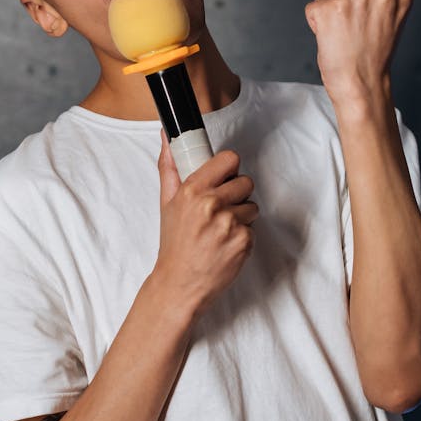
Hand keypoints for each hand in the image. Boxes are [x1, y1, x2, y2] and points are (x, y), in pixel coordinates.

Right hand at [154, 134, 257, 319]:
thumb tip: (167, 136)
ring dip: (241, 216)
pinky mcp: (244, 241)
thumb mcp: (167, 202)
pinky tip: (226, 245)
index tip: (224, 177)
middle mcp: (211, 204)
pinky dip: (243, 236)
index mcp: (192, 190)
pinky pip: (253, 228)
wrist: (179, 284)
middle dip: (236, 194)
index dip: (229, 168)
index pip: (229, 159)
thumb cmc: (174, 243)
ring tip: (221, 230)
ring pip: (252, 206)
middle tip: (220, 210)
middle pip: (245, 181)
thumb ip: (170, 166)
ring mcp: (229, 224)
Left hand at [304, 0, 411, 110]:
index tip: (368, 27)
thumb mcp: (387, 20)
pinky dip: (316, 25)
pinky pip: (312, 9)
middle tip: (355, 35)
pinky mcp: (330, 9)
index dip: (358, 5)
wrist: (363, 85)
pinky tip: (333, 40)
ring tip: (345, 39)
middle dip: (343, 8)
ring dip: (330, 17)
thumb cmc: (371, 58)